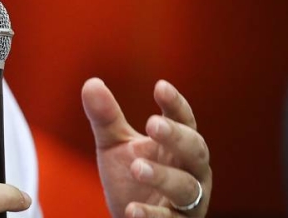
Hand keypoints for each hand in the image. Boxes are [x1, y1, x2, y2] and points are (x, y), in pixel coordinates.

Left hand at [82, 78, 211, 217]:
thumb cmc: (130, 177)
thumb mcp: (114, 145)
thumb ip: (106, 118)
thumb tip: (91, 83)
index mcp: (177, 145)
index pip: (183, 120)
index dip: (176, 103)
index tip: (160, 86)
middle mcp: (191, 170)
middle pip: (196, 149)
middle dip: (176, 136)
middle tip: (152, 124)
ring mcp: (188, 201)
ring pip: (187, 187)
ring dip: (163, 176)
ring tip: (137, 167)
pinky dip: (152, 216)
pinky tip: (132, 210)